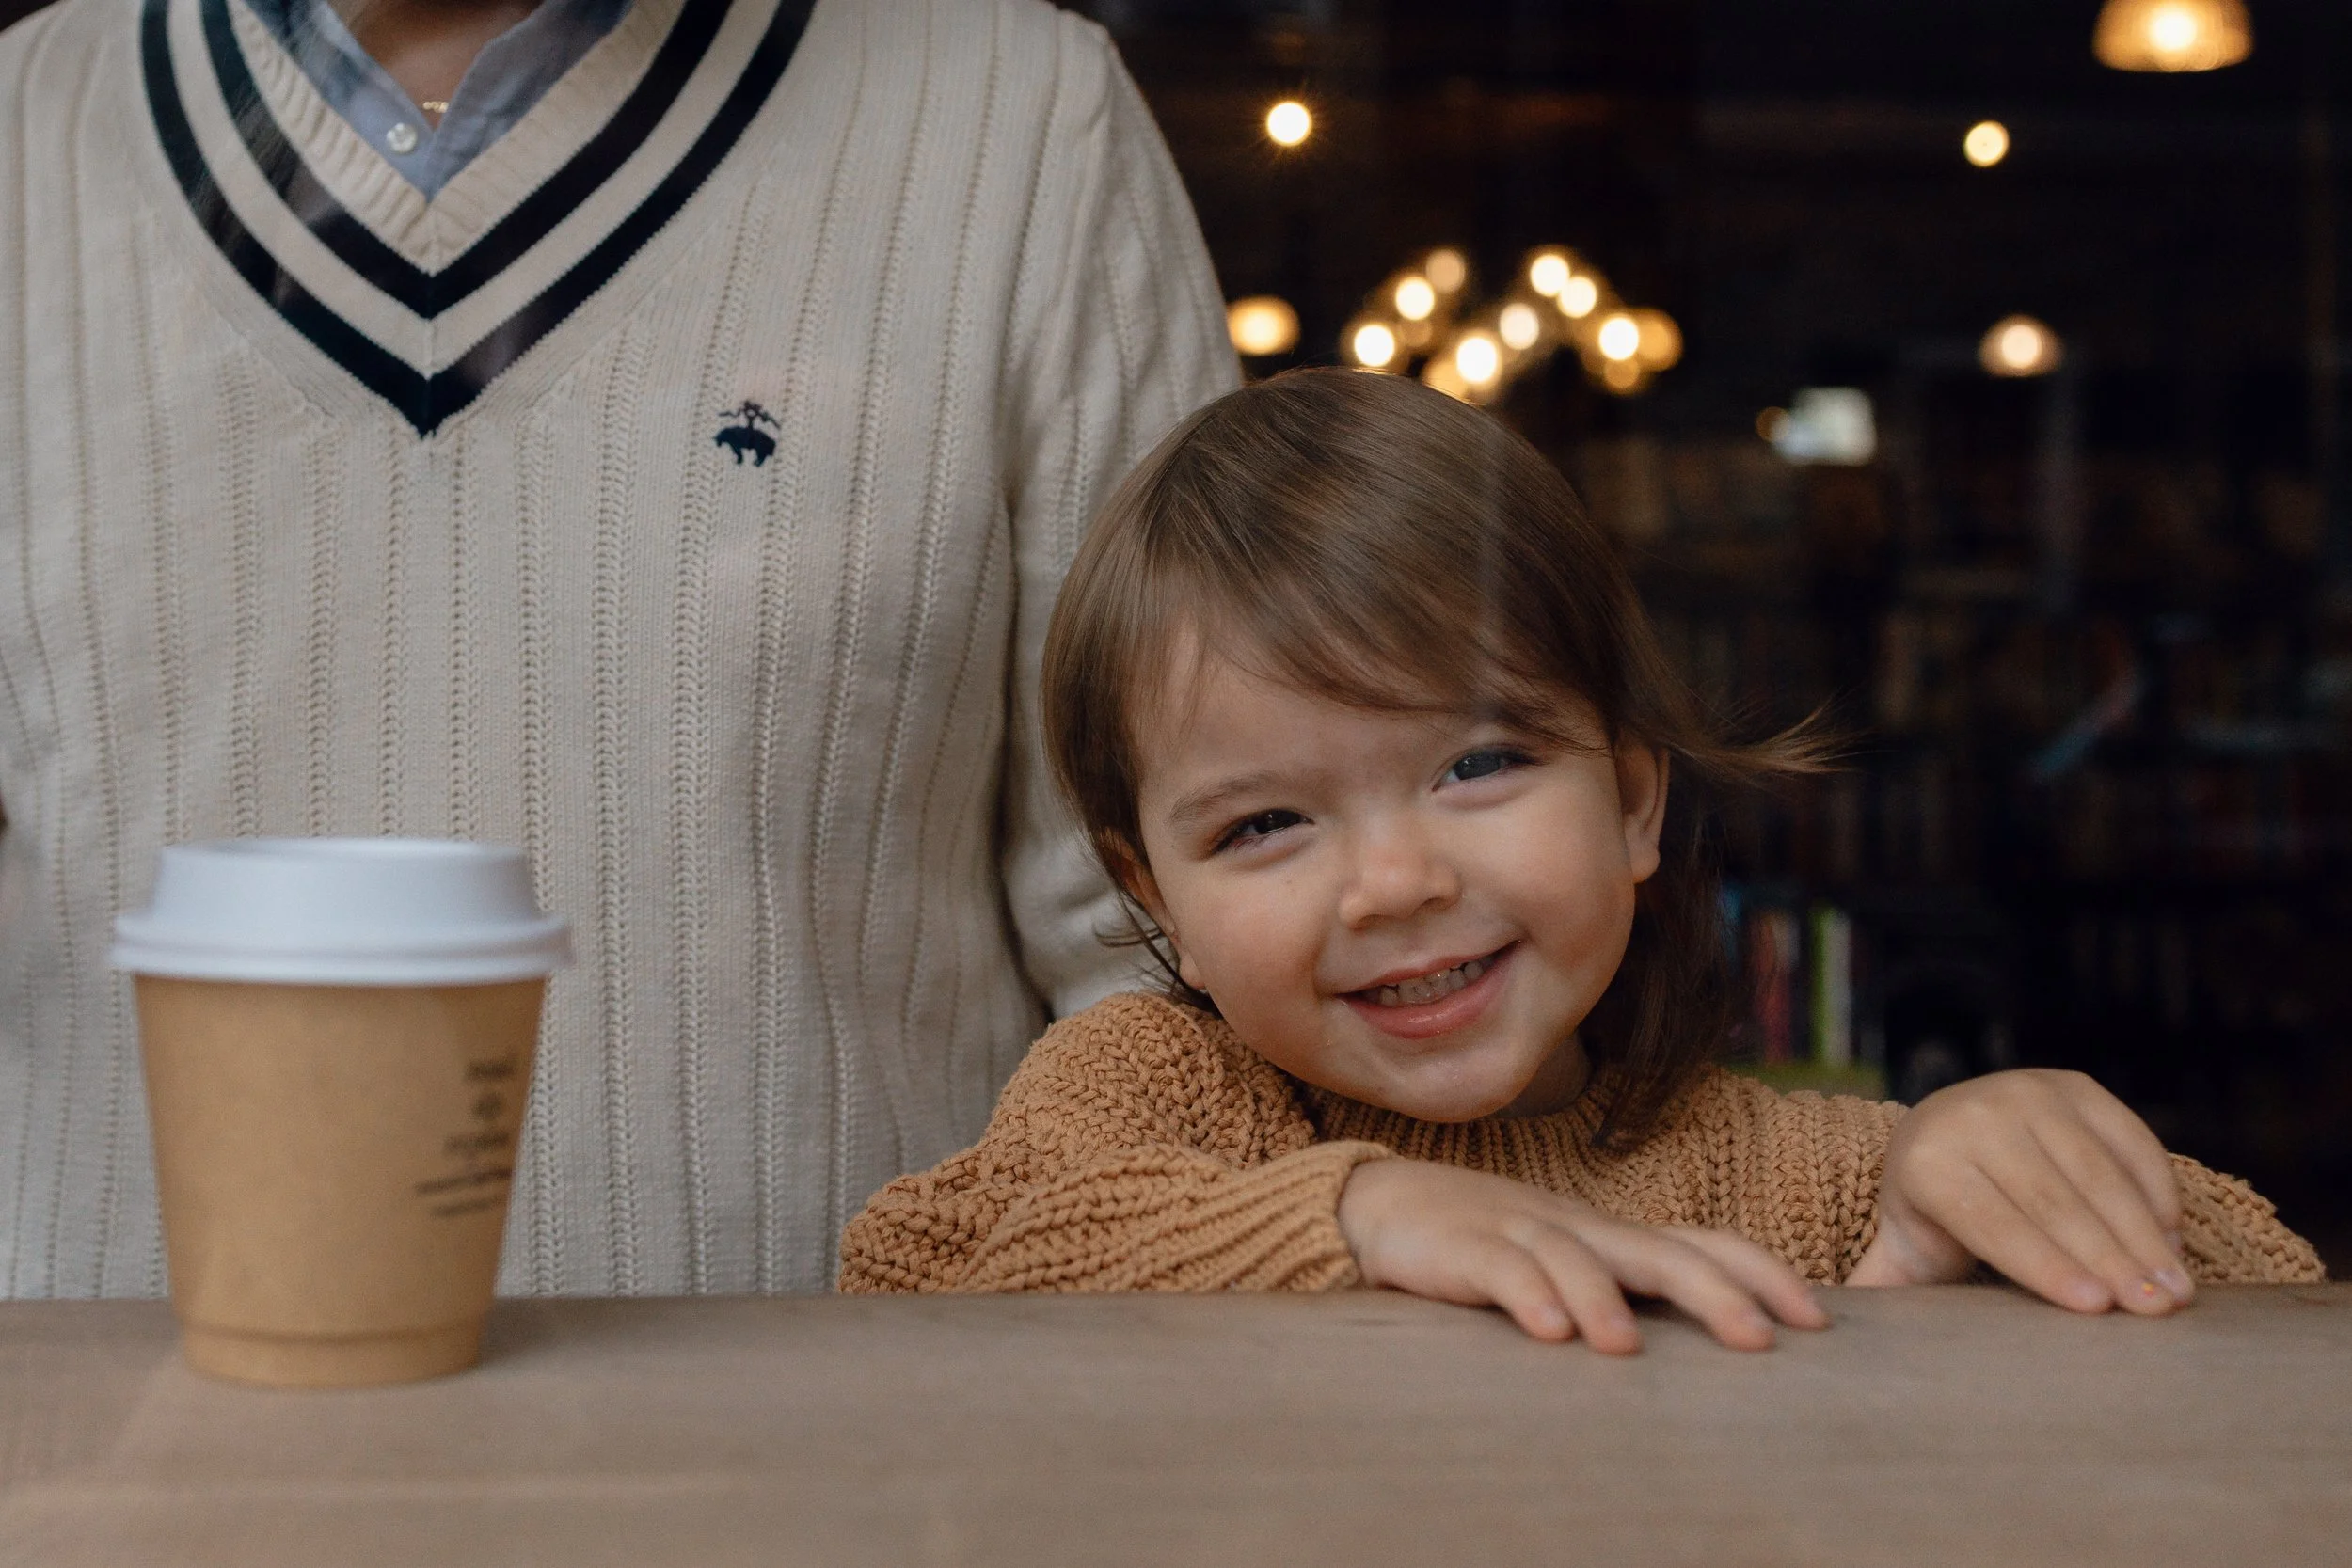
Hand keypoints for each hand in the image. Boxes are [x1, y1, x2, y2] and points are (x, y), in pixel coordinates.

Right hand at [1336, 1158, 1827, 1351]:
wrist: (1387, 1204)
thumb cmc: (1491, 1246)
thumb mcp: (1569, 1267)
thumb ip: (1626, 1294)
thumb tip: (1709, 1345)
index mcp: (1612, 1237)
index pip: (1703, 1244)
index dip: (1762, 1275)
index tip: (1817, 1320)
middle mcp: (1580, 1229)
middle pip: (1661, 1252)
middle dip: (1715, 1294)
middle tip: (1762, 1340)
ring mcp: (1522, 1233)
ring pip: (1576, 1259)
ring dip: (1604, 1302)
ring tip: (1627, 1346)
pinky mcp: (1465, 1249)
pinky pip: (1501, 1269)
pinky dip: (1526, 1296)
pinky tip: (1547, 1331)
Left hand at [1848, 1068, 2192, 1314]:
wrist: (1954, 1132)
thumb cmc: (1939, 1213)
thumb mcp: (1907, 1246)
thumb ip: (1885, 1290)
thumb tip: (1837, 1333)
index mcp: (1926, 1160)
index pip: (1993, 1221)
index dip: (2043, 1265)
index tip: (2094, 1309)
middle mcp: (1973, 1114)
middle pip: (2052, 1199)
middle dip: (2109, 1259)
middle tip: (2154, 1311)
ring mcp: (2028, 1091)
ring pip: (2096, 1173)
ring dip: (2143, 1234)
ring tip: (2175, 1290)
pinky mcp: (2076, 1085)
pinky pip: (2128, 1141)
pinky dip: (2154, 1190)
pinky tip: (2173, 1241)